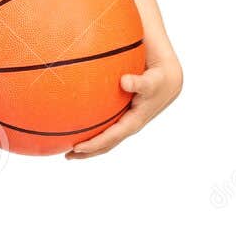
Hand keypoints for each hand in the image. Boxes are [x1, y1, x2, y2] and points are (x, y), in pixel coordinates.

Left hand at [65, 62, 182, 158]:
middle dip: (87, 152)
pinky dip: (91, 129)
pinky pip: (105, 127)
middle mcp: (128, 126)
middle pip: (105, 144)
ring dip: (88, 145)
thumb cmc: (158, 80)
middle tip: (67, 155)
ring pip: (105, 138)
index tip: (77, 147)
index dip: (94, 144)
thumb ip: (139, 82)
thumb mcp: (151, 81)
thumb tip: (124, 82)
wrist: (168, 80)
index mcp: (133, 123)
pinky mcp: (124, 117)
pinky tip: (77, 124)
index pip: (110, 138)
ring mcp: (126, 123)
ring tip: (68, 148)